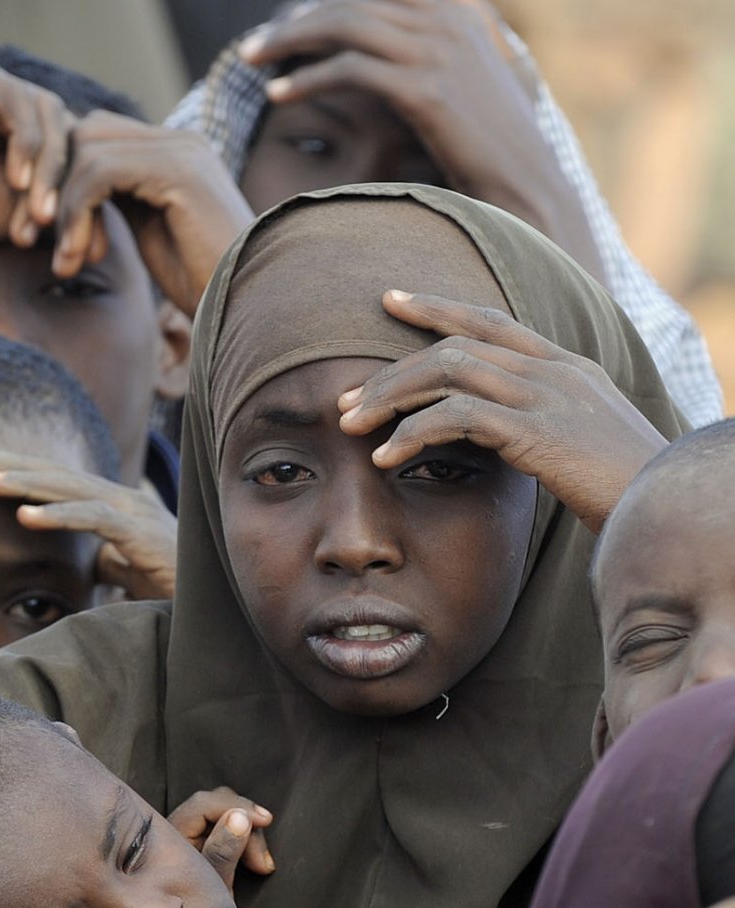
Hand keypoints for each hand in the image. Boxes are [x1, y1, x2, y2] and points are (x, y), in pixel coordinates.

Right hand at [0, 56, 73, 268]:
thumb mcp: (11, 215)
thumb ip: (54, 208)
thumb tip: (109, 235)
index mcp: (11, 124)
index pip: (66, 146)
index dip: (77, 192)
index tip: (78, 242)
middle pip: (62, 127)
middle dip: (65, 182)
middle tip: (55, 227)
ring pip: (45, 114)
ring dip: (48, 168)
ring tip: (37, 213)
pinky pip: (16, 103)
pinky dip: (25, 144)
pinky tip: (17, 182)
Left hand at [0, 443, 176, 599]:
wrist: (222, 610)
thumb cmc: (178, 591)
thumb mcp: (134, 572)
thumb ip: (112, 559)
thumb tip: (95, 559)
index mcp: (116, 507)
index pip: (59, 482)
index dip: (19, 469)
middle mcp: (125, 501)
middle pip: (57, 475)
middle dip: (11, 463)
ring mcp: (135, 513)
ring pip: (70, 489)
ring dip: (23, 482)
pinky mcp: (142, 534)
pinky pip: (94, 519)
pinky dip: (57, 515)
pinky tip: (23, 515)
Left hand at [51, 112, 253, 315]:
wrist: (249, 306)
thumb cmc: (203, 282)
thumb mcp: (150, 233)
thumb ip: (120, 202)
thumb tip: (67, 193)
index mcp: (172, 151)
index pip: (96, 136)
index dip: (60, 181)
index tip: (47, 236)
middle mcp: (178, 140)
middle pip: (85, 133)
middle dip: (50, 188)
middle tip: (34, 240)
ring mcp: (181, 150)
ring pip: (86, 152)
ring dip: (62, 211)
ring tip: (67, 263)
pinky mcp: (177, 171)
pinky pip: (99, 174)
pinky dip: (77, 216)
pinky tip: (83, 258)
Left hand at [167, 788, 273, 889]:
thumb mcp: (213, 890)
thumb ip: (222, 853)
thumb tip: (240, 817)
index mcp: (170, 837)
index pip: (204, 805)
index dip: (237, 807)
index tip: (265, 821)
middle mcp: (176, 831)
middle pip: (216, 804)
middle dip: (246, 822)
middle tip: (264, 861)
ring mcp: (189, 838)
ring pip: (225, 815)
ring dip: (249, 833)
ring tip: (263, 867)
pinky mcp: (204, 846)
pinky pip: (226, 828)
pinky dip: (245, 839)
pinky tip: (256, 861)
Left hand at [240, 0, 602, 277]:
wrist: (523, 179)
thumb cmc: (485, 137)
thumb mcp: (463, 74)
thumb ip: (428, 43)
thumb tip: (386, 35)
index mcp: (457, 5)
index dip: (325, 0)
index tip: (286, 22)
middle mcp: (449, 16)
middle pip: (351, 0)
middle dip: (295, 22)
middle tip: (253, 48)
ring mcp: (439, 50)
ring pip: (344, 26)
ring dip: (287, 42)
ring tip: (250, 62)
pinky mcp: (425, 89)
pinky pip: (348, 71)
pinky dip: (306, 80)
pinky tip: (277, 95)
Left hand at [339, 290, 666, 532]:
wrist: (664, 506)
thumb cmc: (622, 485)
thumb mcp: (580, 439)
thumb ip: (539, 421)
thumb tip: (493, 429)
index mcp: (566, 366)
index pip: (492, 319)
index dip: (438, 307)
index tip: (392, 299)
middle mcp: (555, 371)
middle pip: (454, 346)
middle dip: (391, 370)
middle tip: (345, 398)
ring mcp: (547, 396)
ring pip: (447, 371)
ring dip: (389, 397)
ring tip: (349, 425)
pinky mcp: (537, 430)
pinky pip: (456, 416)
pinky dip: (412, 432)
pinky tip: (385, 456)